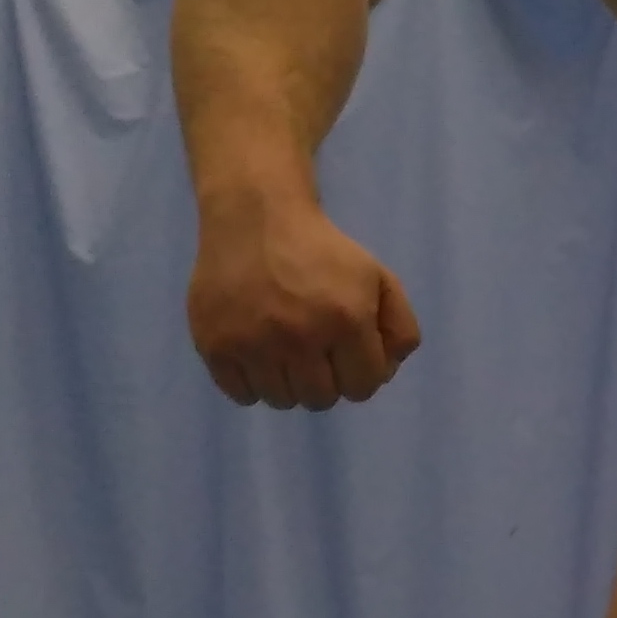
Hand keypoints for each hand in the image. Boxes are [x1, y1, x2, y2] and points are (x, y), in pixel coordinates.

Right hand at [188, 200, 422, 410]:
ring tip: (283, 349)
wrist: (255, 216)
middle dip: (324, 380)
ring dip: (288, 383)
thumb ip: (400, 327)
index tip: (346, 355)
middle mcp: (299, 336)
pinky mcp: (216, 345)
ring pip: (281, 400)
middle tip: (313, 350)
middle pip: (321, 400)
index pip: (362, 389)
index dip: (359, 375)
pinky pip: (241, 395)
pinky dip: (251, 383)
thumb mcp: (378, 277)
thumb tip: (386, 373)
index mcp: (346, 320)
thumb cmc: (322, 251)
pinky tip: (256, 353)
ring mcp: (254, 343)